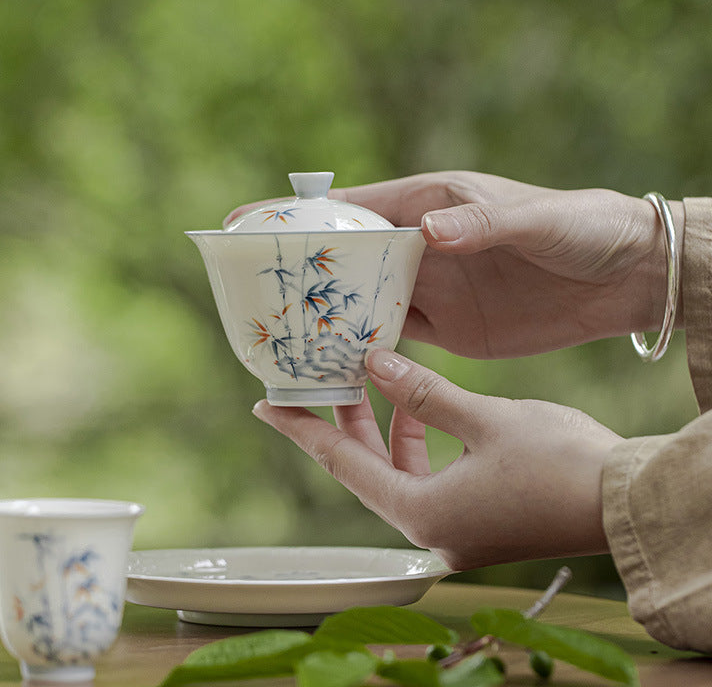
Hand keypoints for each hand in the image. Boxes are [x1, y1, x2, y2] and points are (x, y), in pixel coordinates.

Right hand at [228, 172, 682, 356]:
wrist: (622, 279)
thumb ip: (481, 223)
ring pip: (363, 301)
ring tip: (280, 333)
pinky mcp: (449, 329)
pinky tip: (334, 363)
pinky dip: (363, 348)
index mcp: (429, 204)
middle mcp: (421, 246)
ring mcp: (431, 289)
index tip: (245, 221)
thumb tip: (428, 233)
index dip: (297, 213)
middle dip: (300, 271)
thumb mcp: (533, 219)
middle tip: (252, 291)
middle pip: (346, 258)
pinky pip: (394, 338)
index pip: (351, 208)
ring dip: (326, 315)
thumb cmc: (580, 228)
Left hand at [252, 349, 620, 570]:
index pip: (340, 464)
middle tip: (320, 380)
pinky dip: (418, 442)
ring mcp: (456, 528)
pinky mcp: (477, 519)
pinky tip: (421, 407)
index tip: (265, 406)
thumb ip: (423, 393)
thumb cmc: (560, 463)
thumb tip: (373, 363)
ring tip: (372, 382)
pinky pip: (427, 478)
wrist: (627, 501)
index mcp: (422, 513)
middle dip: (344, 423)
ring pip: (397, 473)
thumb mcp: (484, 418)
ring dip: (384, 428)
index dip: (301, 430)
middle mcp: (432, 529)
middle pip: (366, 470)